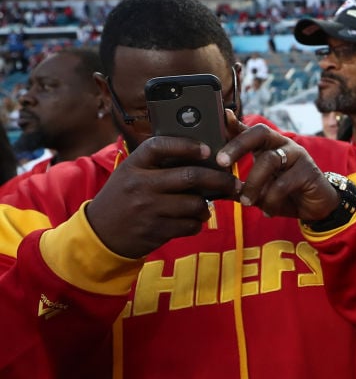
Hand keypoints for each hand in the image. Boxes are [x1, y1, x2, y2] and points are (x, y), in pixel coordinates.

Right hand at [86, 136, 241, 258]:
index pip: (159, 146)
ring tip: (205, 206)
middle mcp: (140, 185)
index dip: (186, 145)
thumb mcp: (131, 174)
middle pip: (190, 177)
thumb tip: (202, 156)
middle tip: (233, 182)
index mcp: (133, 166)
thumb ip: (157, 164)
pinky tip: (191, 220)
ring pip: (195, 204)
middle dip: (219, 179)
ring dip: (206, 206)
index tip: (207, 149)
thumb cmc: (124, 198)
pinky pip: (190, 225)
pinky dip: (196, 223)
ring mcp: (148, 209)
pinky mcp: (155, 231)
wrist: (100, 233)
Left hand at [216, 111, 339, 221]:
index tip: (222, 117)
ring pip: (269, 160)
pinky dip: (271, 199)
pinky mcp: (308, 171)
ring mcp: (297, 155)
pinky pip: (283, 183)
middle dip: (238, 145)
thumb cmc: (285, 195)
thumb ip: (240, 185)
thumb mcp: (259, 190)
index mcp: (268, 147)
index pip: (250, 131)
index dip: (235, 124)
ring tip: (246, 201)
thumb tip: (215, 188)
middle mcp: (282, 145)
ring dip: (253, 184)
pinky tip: (268, 211)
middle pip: (260, 133)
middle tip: (221, 162)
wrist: (316, 207)